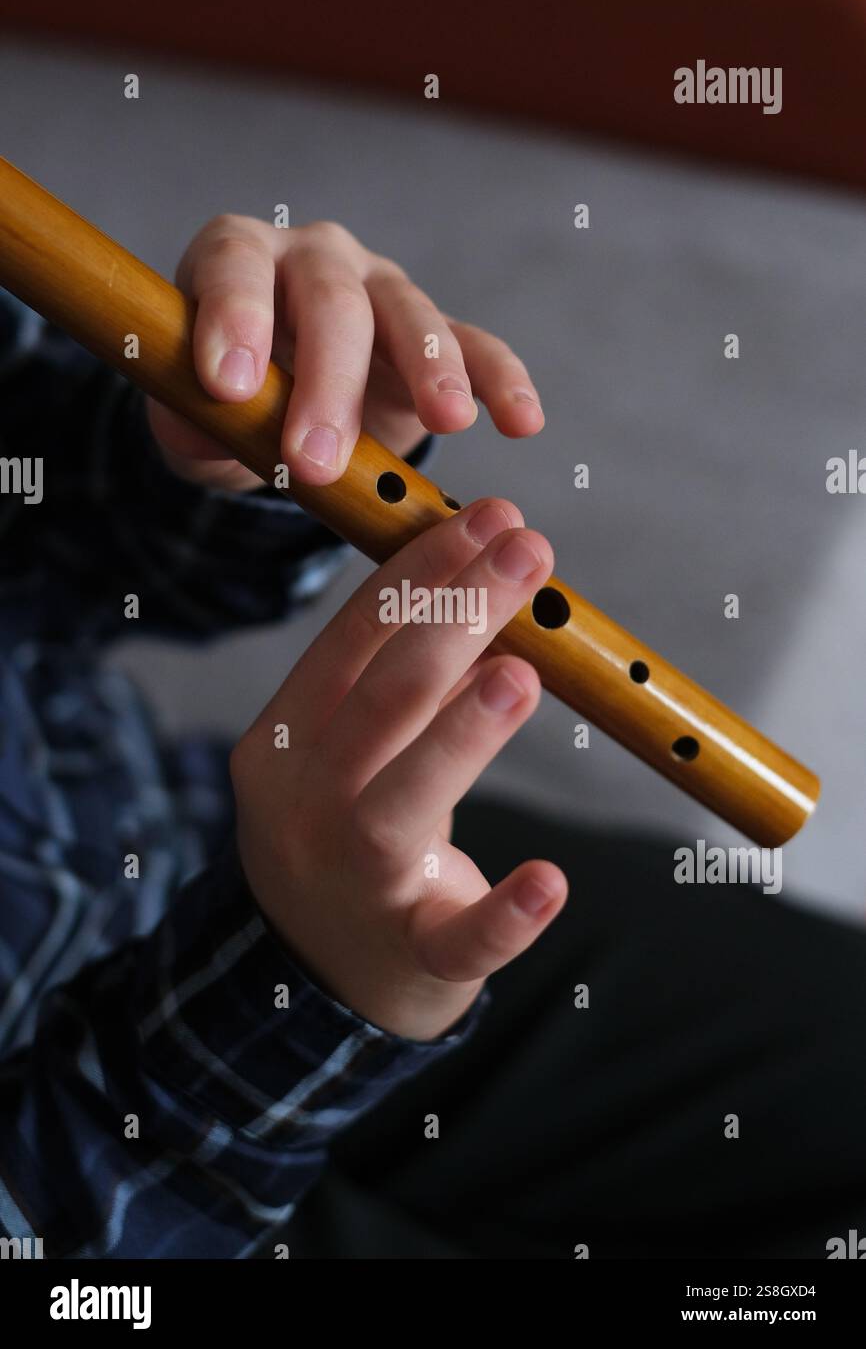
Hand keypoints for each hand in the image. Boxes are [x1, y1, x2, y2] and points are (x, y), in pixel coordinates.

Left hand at [147, 216, 544, 490]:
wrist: (281, 408)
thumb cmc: (227, 402)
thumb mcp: (189, 414)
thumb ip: (187, 416)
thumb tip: (204, 424)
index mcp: (238, 258)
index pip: (235, 268)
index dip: (234, 318)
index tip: (229, 387)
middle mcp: (314, 259)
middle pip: (331, 301)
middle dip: (326, 381)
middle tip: (313, 459)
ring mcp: (383, 290)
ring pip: (410, 316)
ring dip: (431, 370)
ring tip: (446, 420)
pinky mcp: (439, 336)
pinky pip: (478, 346)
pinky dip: (502, 380)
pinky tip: (523, 420)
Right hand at [229, 498, 567, 1039]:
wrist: (311, 972)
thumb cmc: (343, 832)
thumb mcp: (348, 750)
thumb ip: (405, 685)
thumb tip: (486, 594)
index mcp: (283, 743)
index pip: (352, 640)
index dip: (421, 571)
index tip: (485, 519)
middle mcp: (304, 807)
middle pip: (383, 700)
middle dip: (458, 615)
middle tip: (529, 550)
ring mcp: (353, 884)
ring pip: (402, 802)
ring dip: (463, 735)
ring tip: (523, 674)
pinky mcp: (411, 954)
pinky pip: (457, 940)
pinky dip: (504, 915)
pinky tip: (549, 882)